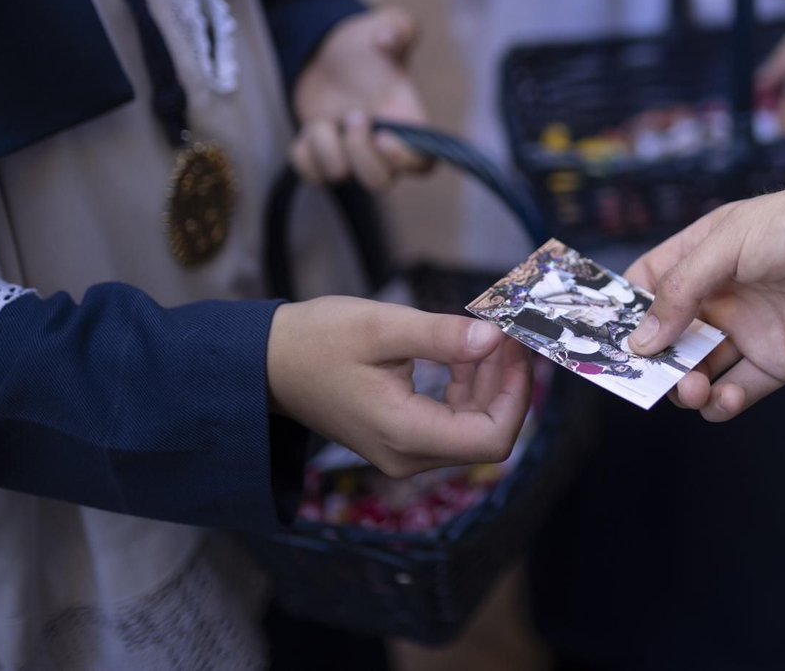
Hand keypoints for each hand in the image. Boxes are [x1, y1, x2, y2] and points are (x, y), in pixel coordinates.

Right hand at [267, 296, 533, 476]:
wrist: (266, 364)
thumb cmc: (317, 340)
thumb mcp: (381, 328)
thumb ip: (441, 337)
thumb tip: (494, 338)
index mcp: (405, 434)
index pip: (492, 438)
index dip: (517, 393)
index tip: (517, 346)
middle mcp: (407, 456)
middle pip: (487, 434)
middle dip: (506, 383)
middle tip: (510, 332)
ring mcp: (403, 452)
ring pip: (473, 428)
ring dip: (489, 384)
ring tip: (490, 336)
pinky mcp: (400, 439)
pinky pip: (452, 422)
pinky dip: (468, 389)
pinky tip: (465, 354)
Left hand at [291, 7, 430, 188]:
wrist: (327, 53)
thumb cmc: (365, 44)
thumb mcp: (385, 25)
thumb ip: (398, 26)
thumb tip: (388, 39)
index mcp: (406, 120)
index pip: (423, 162)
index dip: (406, 160)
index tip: (384, 136)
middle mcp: (380, 146)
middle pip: (380, 183)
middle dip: (359, 154)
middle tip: (353, 116)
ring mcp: (350, 155)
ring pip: (339, 177)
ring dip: (325, 145)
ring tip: (325, 118)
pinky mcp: (321, 157)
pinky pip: (310, 174)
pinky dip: (304, 154)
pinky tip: (311, 129)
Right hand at [624, 162, 784, 420]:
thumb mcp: (737, 240)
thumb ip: (683, 289)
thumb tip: (640, 342)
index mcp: (712, 247)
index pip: (651, 279)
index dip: (623, 307)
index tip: (595, 336)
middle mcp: (729, 289)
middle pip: (669, 331)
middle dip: (649, 357)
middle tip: (637, 379)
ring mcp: (756, 326)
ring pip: (700, 366)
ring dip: (685, 383)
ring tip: (691, 389)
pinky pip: (742, 389)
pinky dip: (724, 402)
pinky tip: (724, 399)